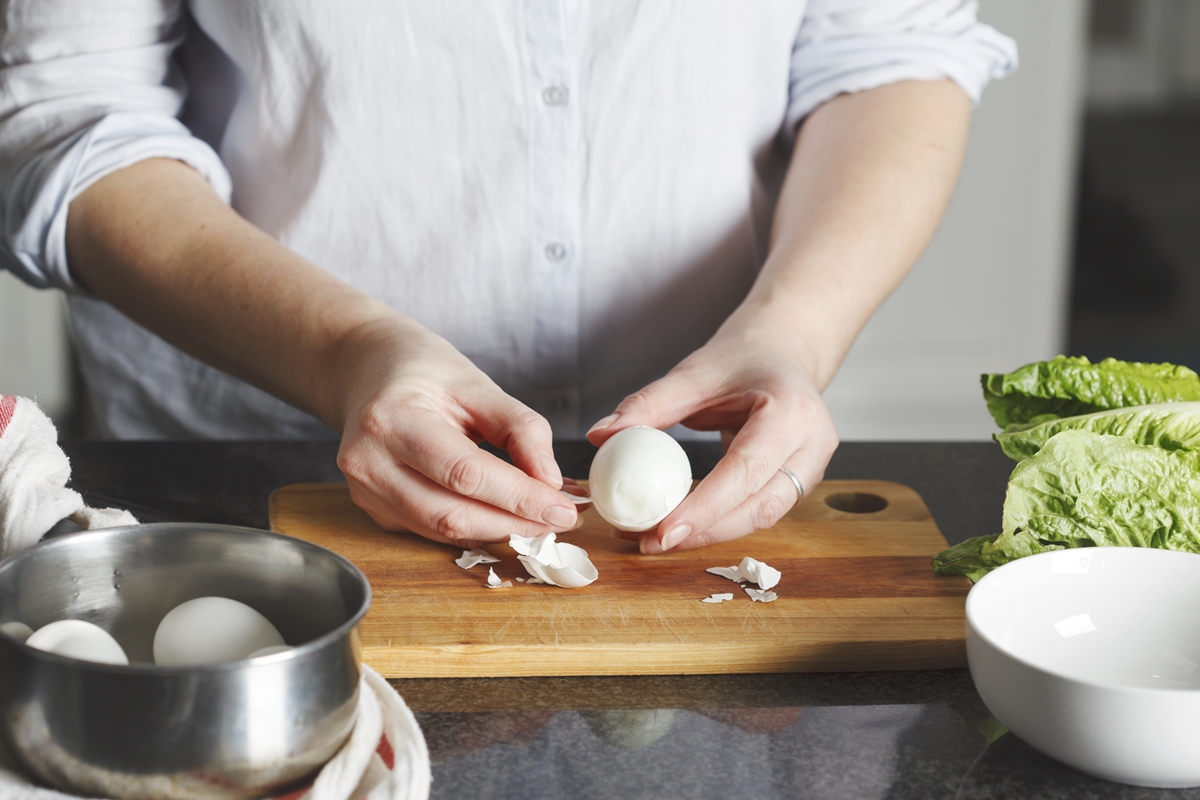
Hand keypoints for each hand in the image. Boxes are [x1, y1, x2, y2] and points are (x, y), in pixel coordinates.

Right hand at [334, 318, 580, 546]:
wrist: (366, 370)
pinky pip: (433, 531)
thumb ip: (520, 430)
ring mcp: (366, 492)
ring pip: (443, 531)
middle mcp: (368, 463)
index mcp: (391, 420)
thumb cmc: (423, 371)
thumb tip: (552, 483)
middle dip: (515, 523)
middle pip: (452, 515)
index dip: (521, 498)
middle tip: (563, 518)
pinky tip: (507, 515)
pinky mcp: (375, 510)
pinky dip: (477, 527)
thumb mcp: (478, 384)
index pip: (465, 474)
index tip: (566, 507)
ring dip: (500, 531)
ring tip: (542, 517)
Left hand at [586, 317, 836, 552]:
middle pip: (759, 507)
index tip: (662, 532)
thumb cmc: (740, 359)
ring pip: (761, 518)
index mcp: (792, 411)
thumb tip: (600, 436)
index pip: (746, 470)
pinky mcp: (799, 483)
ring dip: (709, 534)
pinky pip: (757, 512)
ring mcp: (811, 468)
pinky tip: (679, 524)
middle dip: (703, 532)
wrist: (781, 353)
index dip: (705, 508)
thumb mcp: (693, 373)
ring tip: (653, 537)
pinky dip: (718, 523)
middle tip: (648, 542)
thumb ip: (648, 405)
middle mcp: (812, 445)